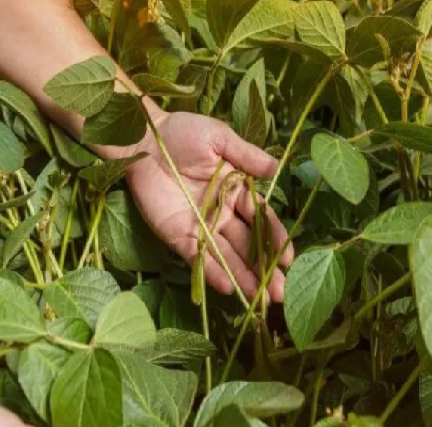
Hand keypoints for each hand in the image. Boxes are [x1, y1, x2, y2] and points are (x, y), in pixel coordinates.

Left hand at [123, 111, 293, 302]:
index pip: (261, 219)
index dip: (275, 238)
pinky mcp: (177, 235)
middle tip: (280, 292)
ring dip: (243, 278)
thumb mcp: (220, 139)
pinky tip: (227, 288)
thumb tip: (277, 167)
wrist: (143, 137)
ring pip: (226, 256)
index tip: (288, 257)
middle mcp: (222, 213)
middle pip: (247, 245)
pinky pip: (197, 257)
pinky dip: (211, 273)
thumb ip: (248, 156)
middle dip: (264, 269)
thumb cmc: (182, 132)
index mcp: (237, 190)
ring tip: (260, 300)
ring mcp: (200, 226)